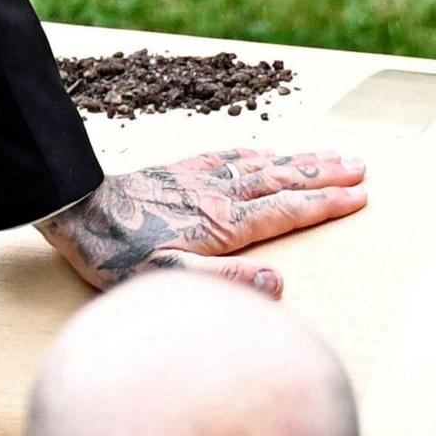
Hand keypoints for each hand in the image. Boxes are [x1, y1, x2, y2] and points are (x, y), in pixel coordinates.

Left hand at [36, 149, 369, 297]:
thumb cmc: (115, 255)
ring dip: (300, 159)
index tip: (360, 196)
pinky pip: (227, 155)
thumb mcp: (166, 281)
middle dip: (325, 174)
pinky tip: (265, 150)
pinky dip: (254, 151)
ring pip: (262, 165)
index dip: (326, 204)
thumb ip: (224, 284)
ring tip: (332, 153)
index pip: (287, 211)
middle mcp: (219, 195)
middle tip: (362, 166)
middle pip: (284, 181)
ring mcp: (199, 179)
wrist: (73, 209)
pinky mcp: (178, 171)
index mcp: (222, 225)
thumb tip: (279, 285)